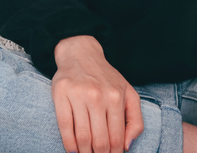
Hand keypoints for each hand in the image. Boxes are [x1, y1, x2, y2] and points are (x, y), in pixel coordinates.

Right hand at [53, 35, 143, 152]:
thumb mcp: (129, 93)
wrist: (81, 54)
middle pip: (99, 141)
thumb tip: (127, 146)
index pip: (116, 138)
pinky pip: (64, 126)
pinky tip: (72, 150)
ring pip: (82, 137)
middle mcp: (98, 96)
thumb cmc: (107, 78)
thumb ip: (135, 119)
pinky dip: (68, 143)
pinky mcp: (61, 94)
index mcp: (117, 97)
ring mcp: (79, 95)